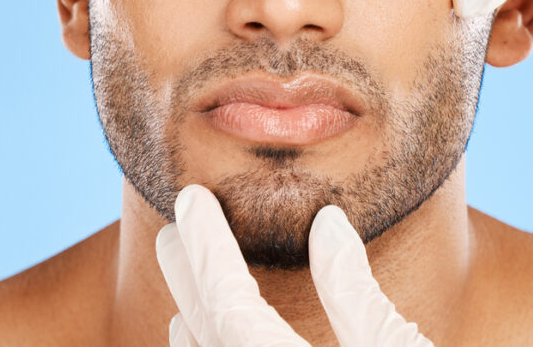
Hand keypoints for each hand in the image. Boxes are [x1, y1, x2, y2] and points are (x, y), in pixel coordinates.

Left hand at [155, 185, 433, 345]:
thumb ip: (356, 291)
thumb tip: (327, 221)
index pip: (227, 301)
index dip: (206, 244)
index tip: (192, 199)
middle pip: (200, 327)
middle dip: (185, 270)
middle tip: (176, 224)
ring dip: (188, 313)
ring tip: (191, 275)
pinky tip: (204, 334)